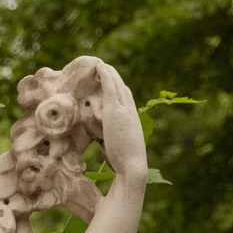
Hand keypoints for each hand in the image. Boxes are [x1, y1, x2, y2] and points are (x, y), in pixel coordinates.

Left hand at [87, 60, 146, 186]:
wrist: (133, 168)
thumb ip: (112, 145)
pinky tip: (98, 66)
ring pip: (117, 85)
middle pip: (123, 90)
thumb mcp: (119, 152)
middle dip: (114, 79)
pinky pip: (110, 86)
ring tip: (99, 64)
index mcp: (133, 122)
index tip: (112, 86)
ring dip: (109, 73)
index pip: (127, 101)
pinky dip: (105, 74)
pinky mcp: (115, 110)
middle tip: (104, 69)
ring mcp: (124, 110)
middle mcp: (131, 113)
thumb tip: (105, 147)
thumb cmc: (125, 168)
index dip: (120, 91)